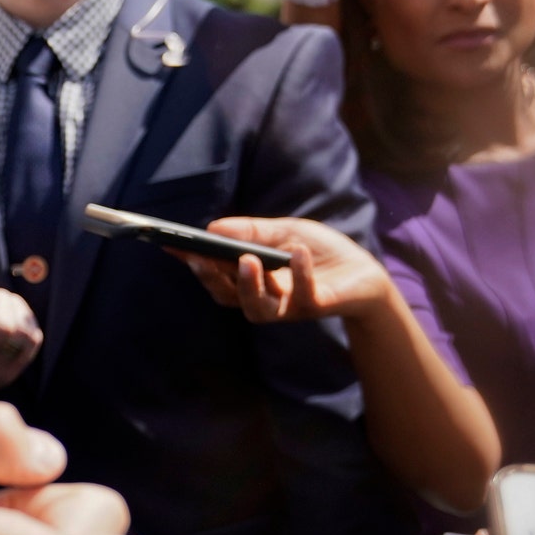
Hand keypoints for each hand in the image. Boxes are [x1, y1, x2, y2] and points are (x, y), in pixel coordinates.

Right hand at [179, 217, 391, 323]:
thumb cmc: (320, 252)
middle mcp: (261, 297)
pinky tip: (297, 252)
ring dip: (248, 285)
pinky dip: (300, 273)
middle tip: (201, 255)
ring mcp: (286, 307)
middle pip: (225, 295)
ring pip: (255, 308)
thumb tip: (213, 226)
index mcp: (249, 278)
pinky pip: (302, 295)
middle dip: (210, 276)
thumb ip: (252, 230)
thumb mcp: (285, 231)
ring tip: (247, 259)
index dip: (190, 262)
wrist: (365, 274)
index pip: (212, 273)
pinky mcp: (314, 307)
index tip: (170, 244)